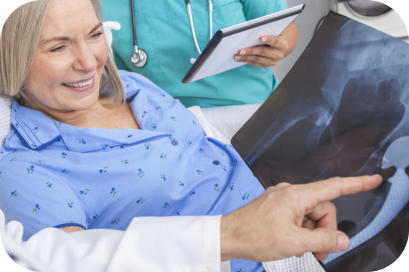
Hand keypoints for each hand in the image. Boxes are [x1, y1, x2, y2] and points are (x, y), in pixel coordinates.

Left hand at [220, 175, 382, 261]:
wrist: (229, 236)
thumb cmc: (254, 235)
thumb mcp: (294, 242)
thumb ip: (323, 239)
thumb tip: (342, 239)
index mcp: (296, 195)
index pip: (333, 187)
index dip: (357, 184)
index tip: (373, 179)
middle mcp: (290, 192)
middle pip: (322, 208)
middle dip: (324, 231)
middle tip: (318, 251)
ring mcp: (282, 199)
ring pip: (310, 214)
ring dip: (311, 233)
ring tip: (300, 248)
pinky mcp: (276, 206)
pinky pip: (298, 215)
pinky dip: (300, 229)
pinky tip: (290, 241)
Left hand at [234, 22, 297, 67]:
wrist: (281, 47)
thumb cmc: (274, 36)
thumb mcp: (273, 32)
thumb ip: (266, 31)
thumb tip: (251, 30)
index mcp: (282, 44)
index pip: (275, 41)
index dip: (268, 39)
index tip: (260, 38)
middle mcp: (278, 54)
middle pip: (263, 52)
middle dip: (251, 51)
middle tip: (240, 50)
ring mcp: (272, 61)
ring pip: (257, 59)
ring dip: (246, 58)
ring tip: (236, 55)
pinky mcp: (266, 65)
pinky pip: (255, 63)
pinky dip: (246, 60)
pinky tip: (239, 58)